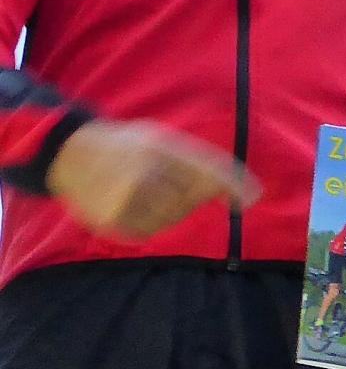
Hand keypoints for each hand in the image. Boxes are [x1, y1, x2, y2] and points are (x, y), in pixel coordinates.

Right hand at [45, 119, 260, 239]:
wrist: (69, 153)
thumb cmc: (123, 145)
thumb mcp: (157, 138)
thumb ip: (194, 159)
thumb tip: (235, 188)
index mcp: (157, 147)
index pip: (207, 169)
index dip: (233, 185)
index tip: (252, 198)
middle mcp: (143, 173)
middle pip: (191, 198)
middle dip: (189, 194)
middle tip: (165, 180)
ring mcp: (127, 199)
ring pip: (171, 217)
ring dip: (169, 208)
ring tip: (145, 189)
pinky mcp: (114, 219)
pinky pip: (149, 230)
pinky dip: (149, 221)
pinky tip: (134, 203)